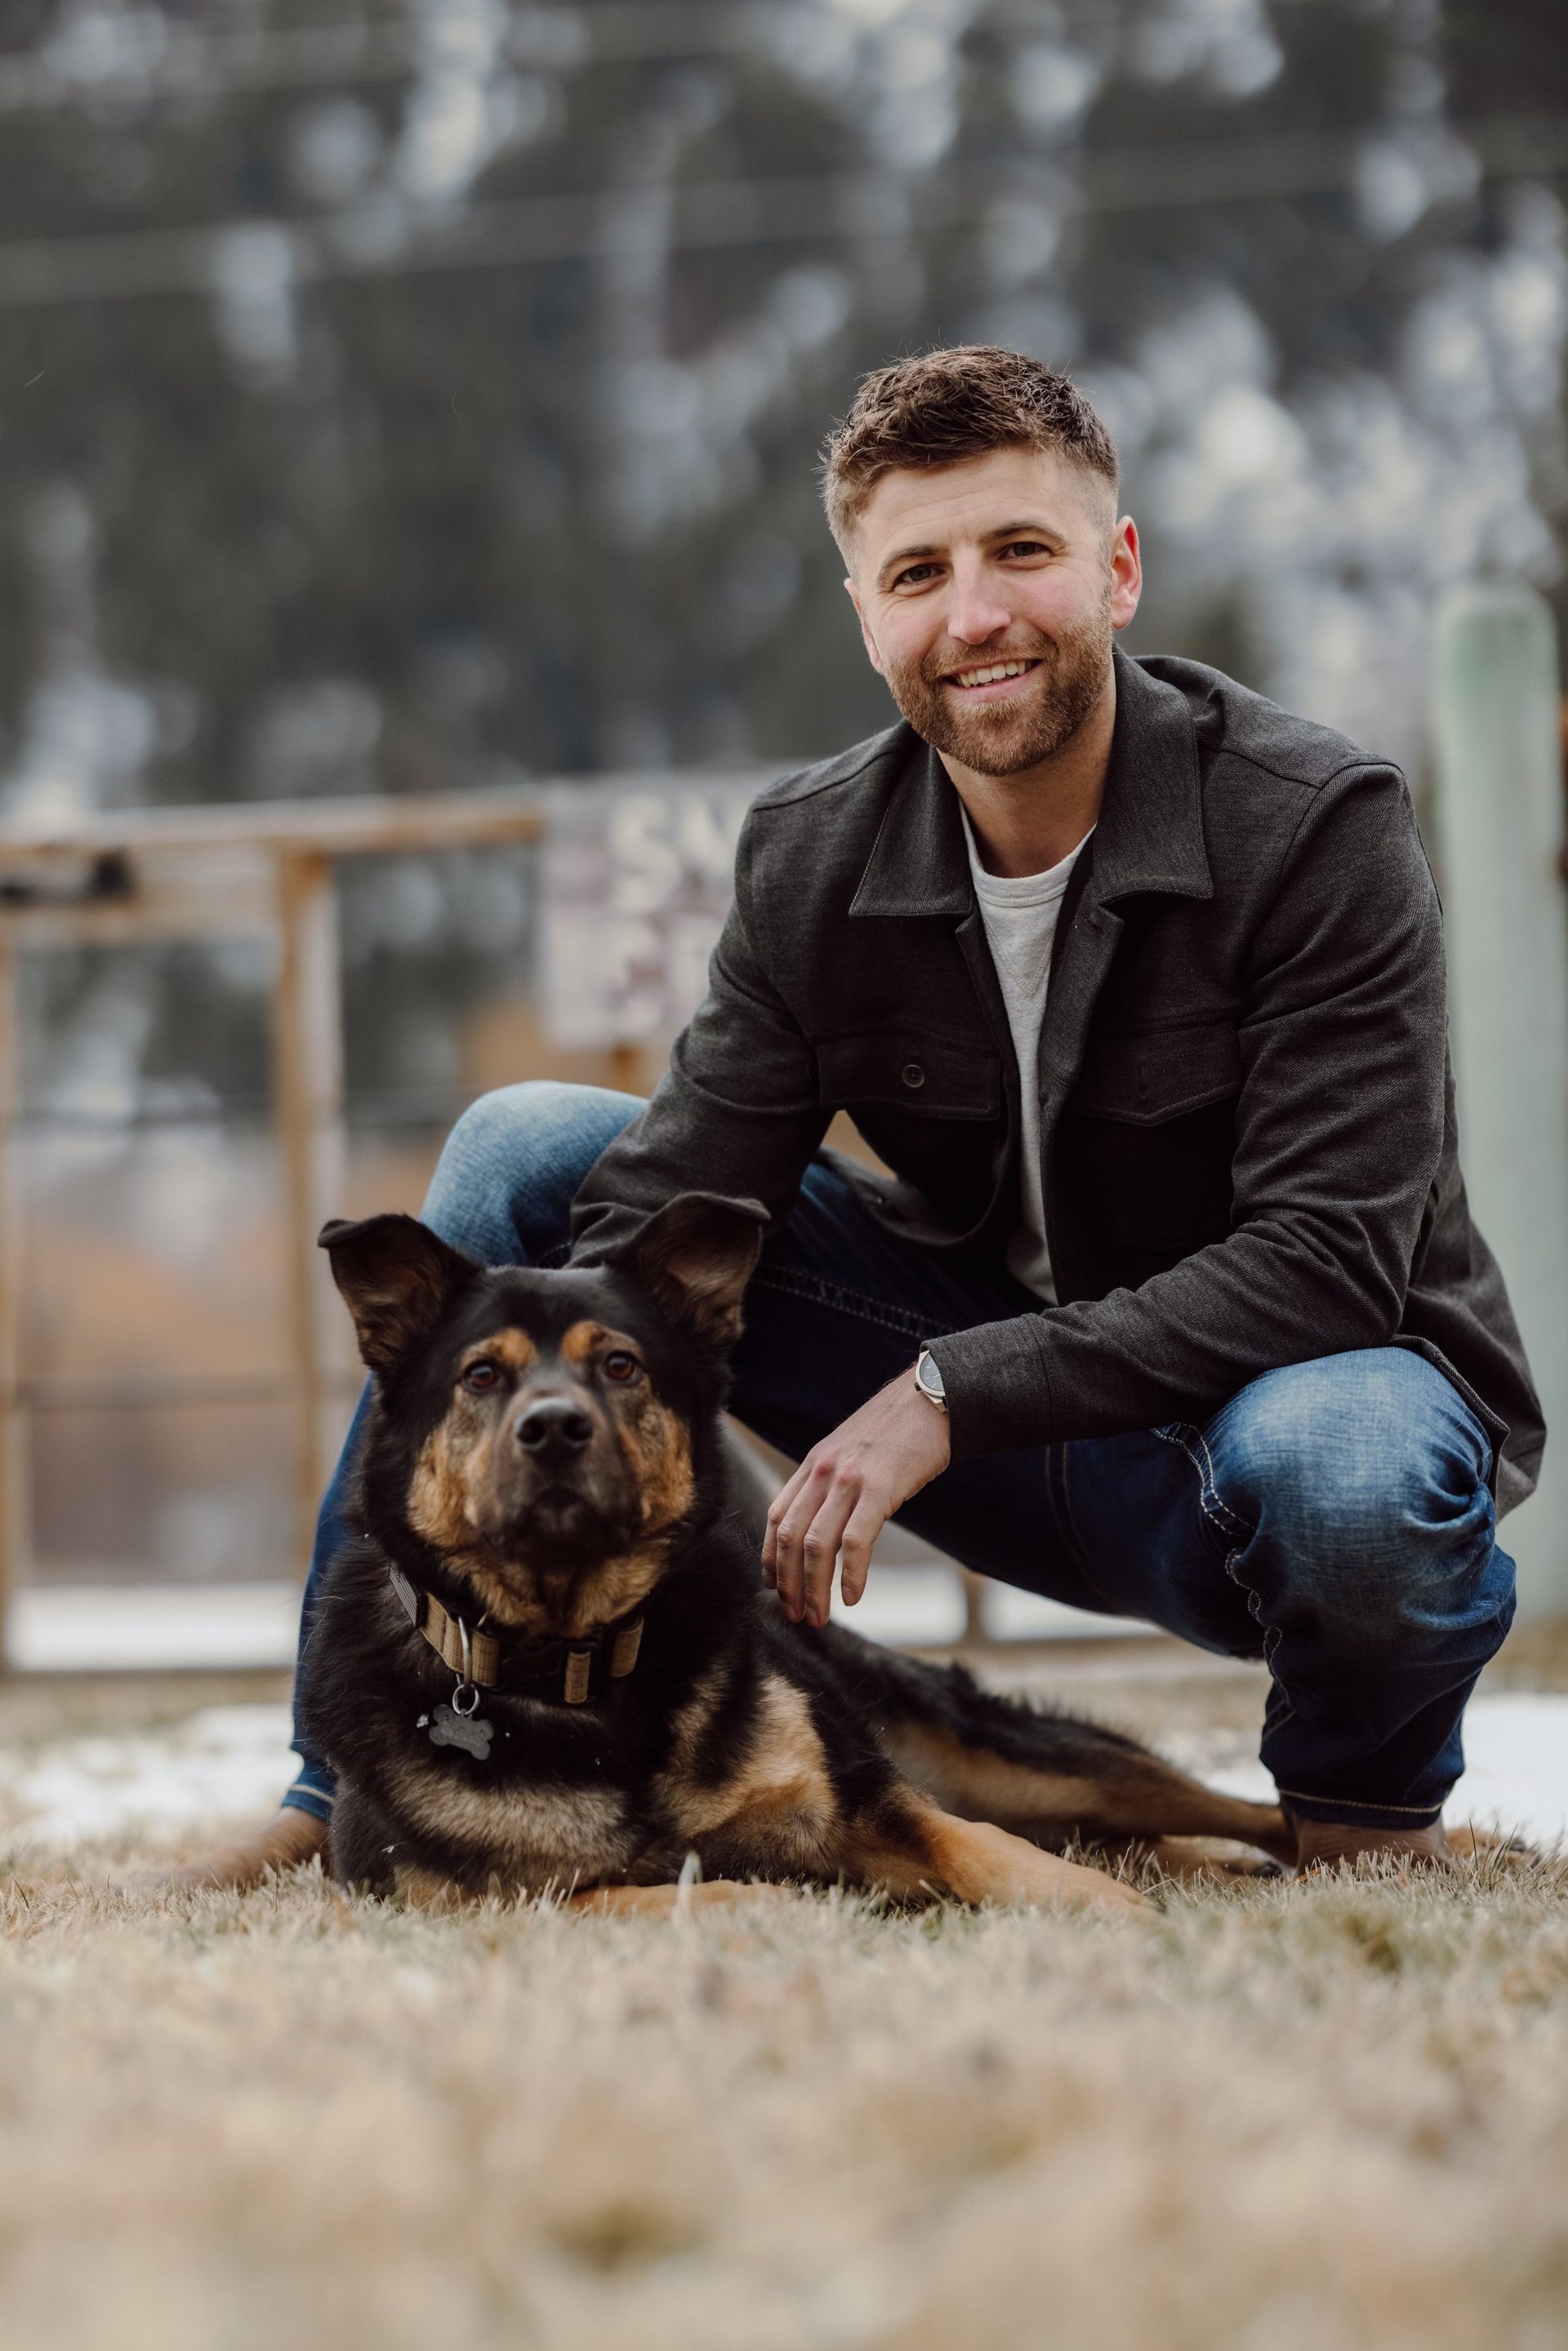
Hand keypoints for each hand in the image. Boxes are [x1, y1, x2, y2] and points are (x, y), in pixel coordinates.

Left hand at [761, 1368, 951, 1627]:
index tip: (773, 1589)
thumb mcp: (849, 1452)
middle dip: (788, 1584)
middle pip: (790, 1538)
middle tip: (795, 1616)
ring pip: (816, 1545)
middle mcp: (822, 1472)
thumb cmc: (897, 1431)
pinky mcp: (880, 1487)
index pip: (776, 1517)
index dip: (770, 1558)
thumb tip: (824, 1524)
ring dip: (814, 1588)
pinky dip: (851, 1574)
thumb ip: (831, 1482)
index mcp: (813, 1465)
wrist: (932, 1399)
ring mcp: (849, 1479)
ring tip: (818, 1616)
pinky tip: (853, 1596)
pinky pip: (856, 1541)